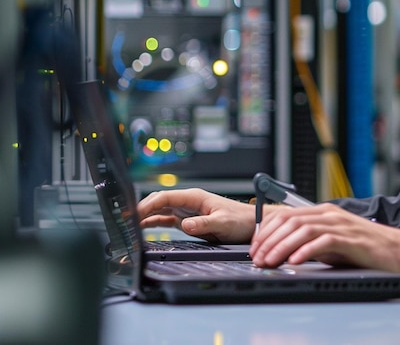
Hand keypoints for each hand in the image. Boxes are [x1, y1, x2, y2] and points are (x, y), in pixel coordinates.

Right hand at [137, 188, 255, 243]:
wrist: (249, 224)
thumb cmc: (239, 220)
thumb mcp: (222, 223)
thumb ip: (204, 224)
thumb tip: (185, 225)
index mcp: (194, 197)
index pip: (165, 196)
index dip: (148, 204)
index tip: (134, 213)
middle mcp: (188, 201)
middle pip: (159, 200)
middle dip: (141, 207)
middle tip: (125, 220)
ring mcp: (187, 210)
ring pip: (160, 208)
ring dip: (145, 214)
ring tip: (128, 224)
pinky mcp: (188, 219)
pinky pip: (166, 218)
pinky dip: (153, 221)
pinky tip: (142, 227)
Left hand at [250, 202, 399, 288]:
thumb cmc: (367, 249)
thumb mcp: (333, 243)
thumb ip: (312, 243)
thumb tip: (284, 253)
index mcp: (323, 212)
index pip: (286, 214)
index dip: (266, 230)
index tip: (254, 247)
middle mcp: (329, 214)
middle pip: (290, 220)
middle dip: (269, 239)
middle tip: (257, 258)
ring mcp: (341, 225)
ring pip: (302, 229)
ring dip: (282, 246)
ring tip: (270, 261)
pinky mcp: (351, 239)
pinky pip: (324, 241)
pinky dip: (306, 250)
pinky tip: (295, 261)